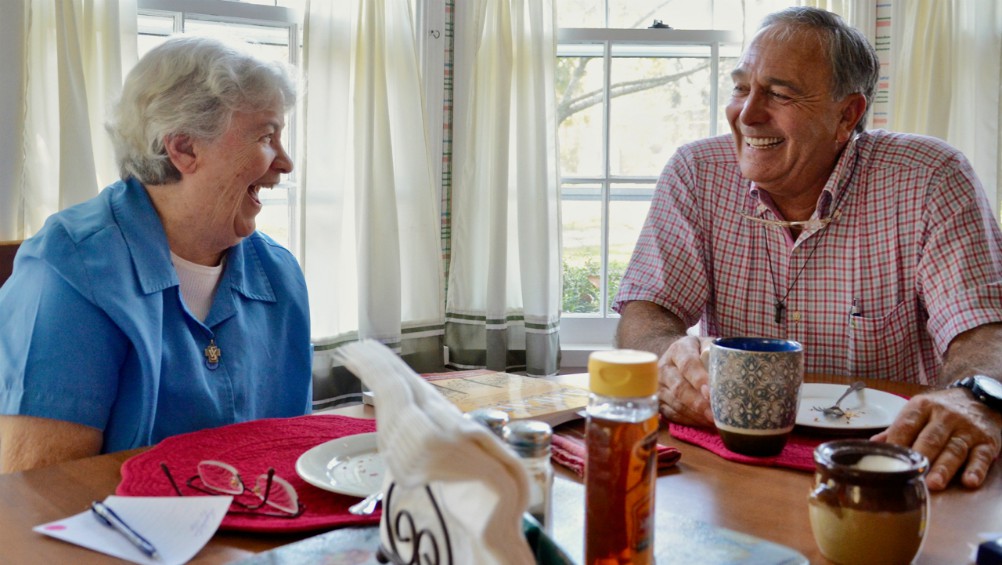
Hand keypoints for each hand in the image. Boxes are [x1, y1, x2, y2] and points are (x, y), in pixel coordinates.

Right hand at [655, 336, 714, 426]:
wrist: (682, 356)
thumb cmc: (702, 353)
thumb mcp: (710, 346)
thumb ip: (718, 355)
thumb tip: (728, 372)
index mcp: (678, 349)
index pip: (687, 364)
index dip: (699, 379)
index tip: (710, 392)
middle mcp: (664, 367)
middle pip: (679, 387)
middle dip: (698, 403)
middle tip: (714, 414)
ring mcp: (658, 385)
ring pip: (676, 403)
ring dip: (696, 414)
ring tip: (714, 421)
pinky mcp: (658, 401)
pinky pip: (672, 414)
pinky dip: (689, 420)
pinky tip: (704, 422)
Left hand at [870, 388, 1001, 489]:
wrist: (980, 397)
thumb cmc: (941, 410)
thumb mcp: (919, 412)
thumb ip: (898, 429)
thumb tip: (872, 446)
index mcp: (922, 407)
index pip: (906, 425)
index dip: (897, 442)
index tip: (888, 460)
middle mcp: (945, 417)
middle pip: (930, 439)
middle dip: (921, 457)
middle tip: (912, 475)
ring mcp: (967, 429)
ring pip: (954, 449)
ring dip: (944, 468)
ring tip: (935, 484)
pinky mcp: (987, 442)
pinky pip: (982, 457)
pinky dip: (976, 470)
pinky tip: (969, 481)